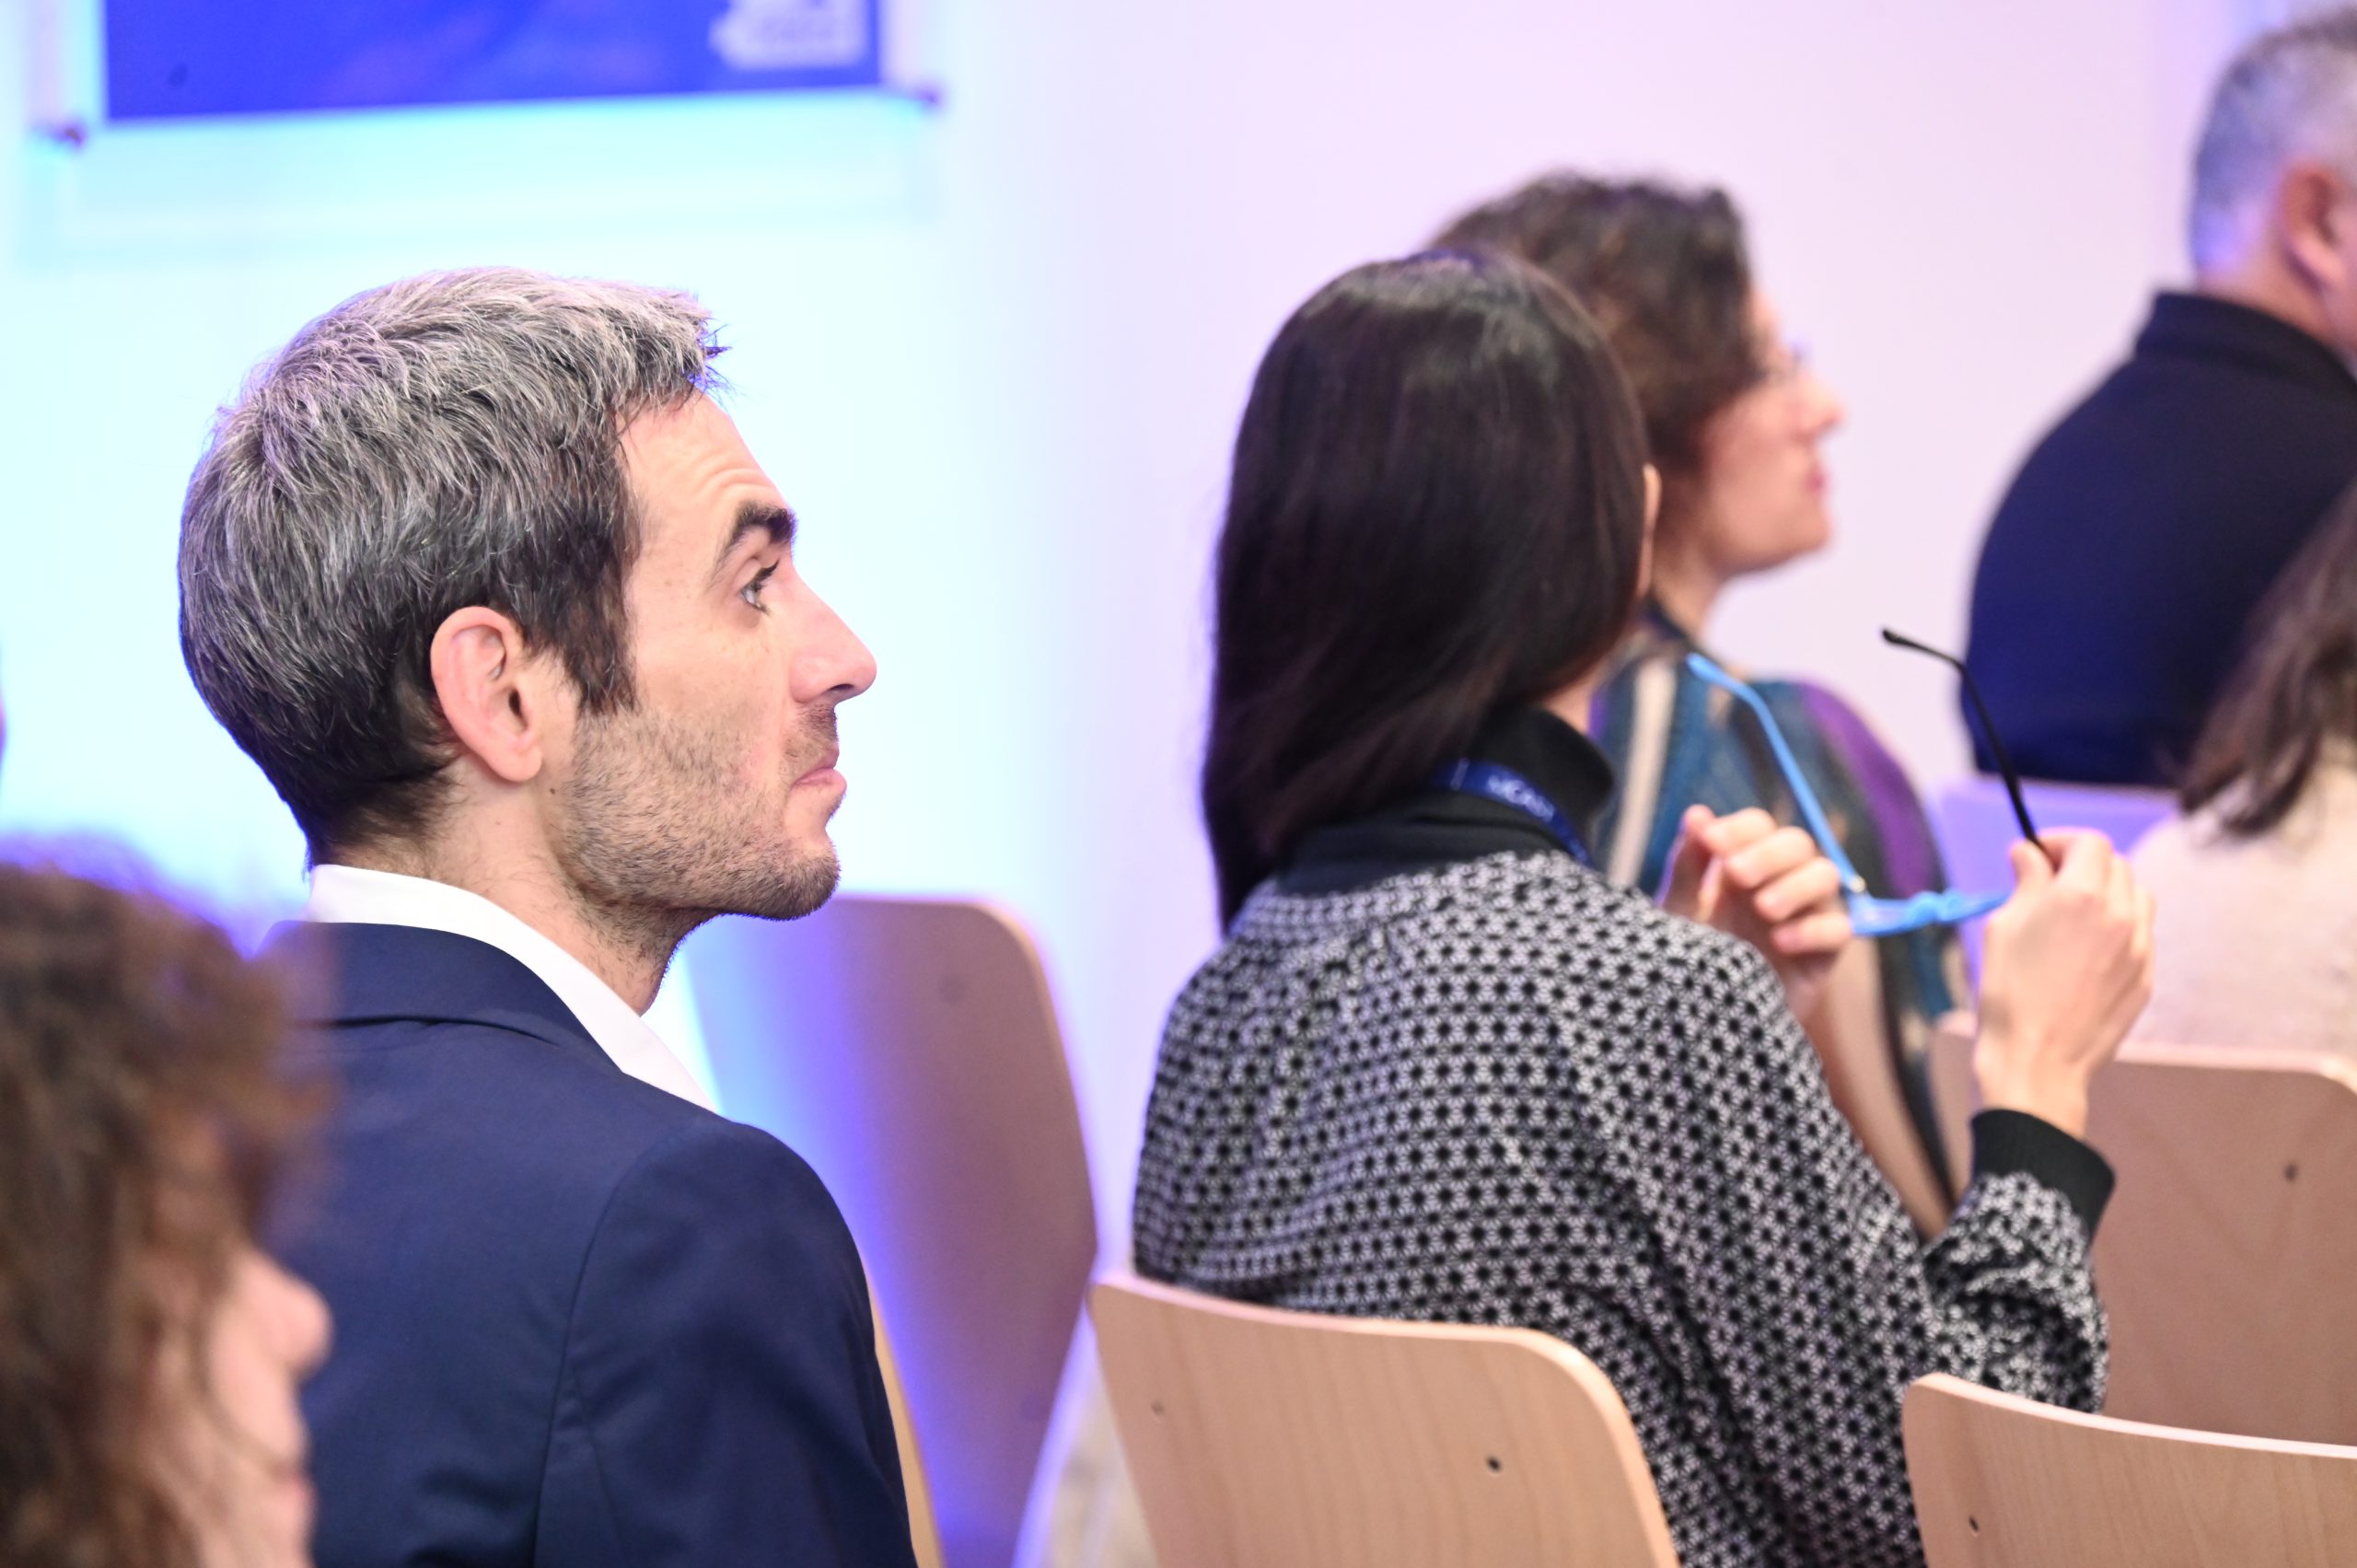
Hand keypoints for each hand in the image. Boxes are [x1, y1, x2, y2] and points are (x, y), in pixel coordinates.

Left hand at [1659, 804, 1852, 1017]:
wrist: (1700, 1023)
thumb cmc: (1688, 962)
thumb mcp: (1679, 912)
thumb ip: (1688, 866)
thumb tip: (1697, 813)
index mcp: (1744, 867)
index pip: (1761, 826)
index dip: (1741, 828)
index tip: (1711, 842)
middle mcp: (1780, 884)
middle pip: (1798, 843)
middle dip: (1768, 853)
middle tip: (1735, 875)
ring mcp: (1804, 917)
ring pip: (1827, 877)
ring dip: (1795, 885)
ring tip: (1762, 909)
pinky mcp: (1822, 957)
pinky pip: (1839, 930)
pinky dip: (1813, 929)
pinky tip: (1781, 942)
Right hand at [1973, 830, 2155, 1138]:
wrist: (2037, 1063)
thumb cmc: (2009, 994)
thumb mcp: (2004, 927)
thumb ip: (2026, 882)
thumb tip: (2030, 854)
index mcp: (2081, 896)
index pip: (2089, 843)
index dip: (2060, 841)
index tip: (2036, 854)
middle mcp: (2120, 916)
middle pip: (2116, 865)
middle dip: (2083, 863)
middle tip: (2049, 880)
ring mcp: (2140, 949)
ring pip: (2137, 897)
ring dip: (2109, 891)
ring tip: (2074, 913)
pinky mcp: (2146, 979)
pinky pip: (2140, 935)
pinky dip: (2118, 926)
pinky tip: (2086, 949)